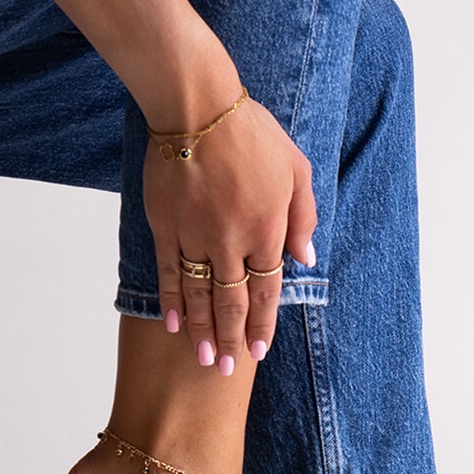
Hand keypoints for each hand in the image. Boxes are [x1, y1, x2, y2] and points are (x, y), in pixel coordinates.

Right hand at [143, 95, 317, 373]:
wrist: (197, 105)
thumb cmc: (253, 134)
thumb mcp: (297, 170)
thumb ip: (304, 219)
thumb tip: (306, 261)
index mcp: (268, 230)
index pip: (267, 292)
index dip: (262, 325)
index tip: (258, 352)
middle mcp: (232, 241)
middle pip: (233, 302)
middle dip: (231, 339)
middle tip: (226, 368)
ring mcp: (196, 236)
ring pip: (201, 295)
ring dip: (203, 330)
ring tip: (203, 359)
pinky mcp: (166, 226)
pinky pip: (169, 273)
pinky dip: (173, 301)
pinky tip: (174, 326)